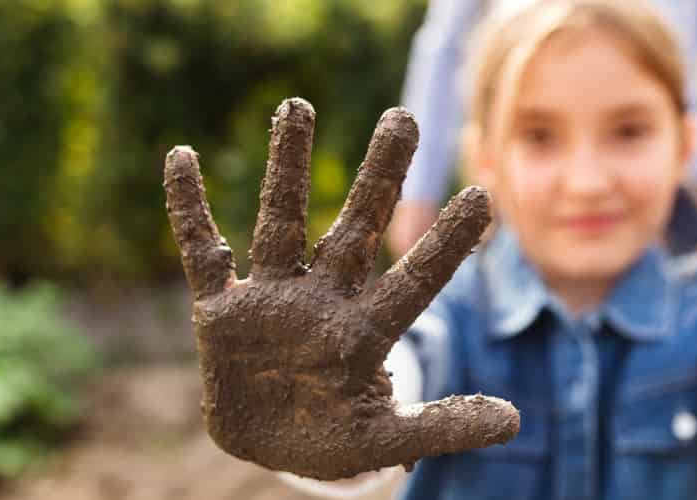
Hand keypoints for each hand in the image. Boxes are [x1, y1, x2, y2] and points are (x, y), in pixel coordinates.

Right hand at [163, 99, 517, 479]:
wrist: (266, 450)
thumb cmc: (334, 439)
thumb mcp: (386, 439)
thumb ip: (443, 425)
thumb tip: (514, 421)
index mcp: (365, 331)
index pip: (415, 279)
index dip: (446, 243)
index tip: (483, 197)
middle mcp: (323, 300)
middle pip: (355, 228)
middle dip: (379, 176)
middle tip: (404, 117)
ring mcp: (271, 300)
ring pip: (282, 221)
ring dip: (287, 168)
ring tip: (297, 108)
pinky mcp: (220, 311)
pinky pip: (202, 251)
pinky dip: (189, 208)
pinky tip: (182, 157)